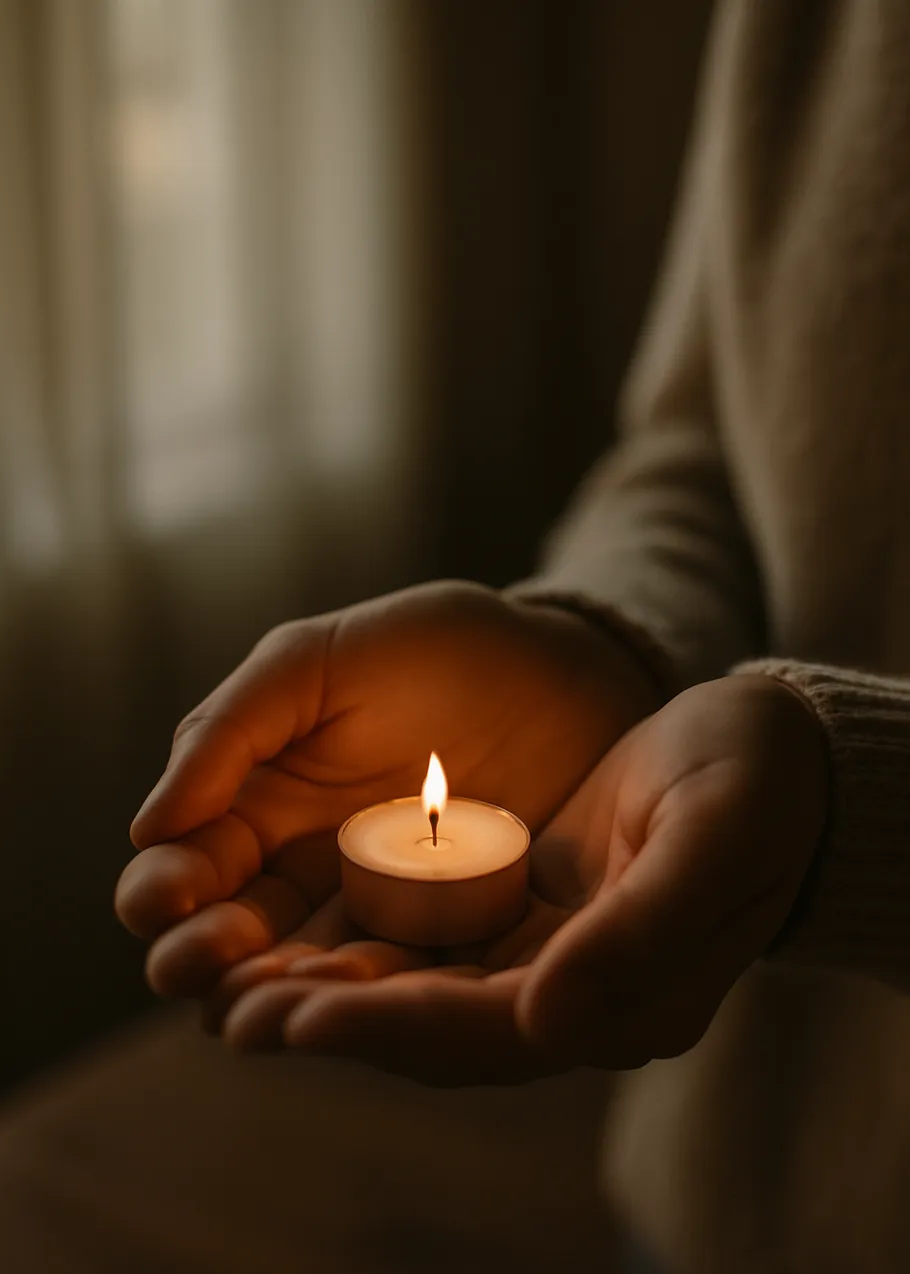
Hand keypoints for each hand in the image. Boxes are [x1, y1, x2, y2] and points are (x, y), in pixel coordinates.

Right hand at [116, 581, 659, 1005]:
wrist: (569, 671)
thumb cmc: (437, 651)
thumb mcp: (318, 662)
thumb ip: (232, 727)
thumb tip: (148, 826)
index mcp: (264, 809)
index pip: (192, 865)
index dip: (166, 888)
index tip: (167, 894)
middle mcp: (313, 876)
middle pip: (242, 939)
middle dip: (208, 958)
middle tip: (195, 968)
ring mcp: (387, 916)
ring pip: (316, 974)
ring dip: (279, 994)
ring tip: (258, 1008)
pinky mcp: (460, 942)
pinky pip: (409, 980)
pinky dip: (375, 997)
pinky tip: (353, 1000)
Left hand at [195, 673, 827, 1083]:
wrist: (781, 758)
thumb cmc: (758, 786)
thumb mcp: (713, 838)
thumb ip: (639, 933)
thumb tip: (545, 1021)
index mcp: (629, 997)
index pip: (490, 1032)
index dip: (390, 1031)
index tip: (296, 1023)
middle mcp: (579, 998)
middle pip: (437, 1028)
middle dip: (336, 1024)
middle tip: (233, 1015)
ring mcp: (551, 960)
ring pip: (422, 993)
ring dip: (334, 994)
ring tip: (238, 985)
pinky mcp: (529, 917)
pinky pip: (434, 947)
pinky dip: (367, 948)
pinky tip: (303, 933)